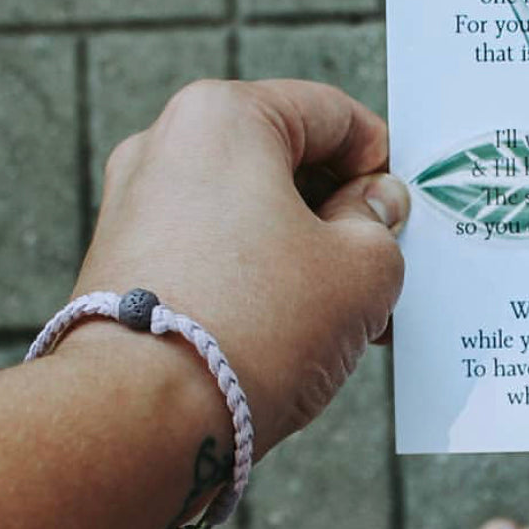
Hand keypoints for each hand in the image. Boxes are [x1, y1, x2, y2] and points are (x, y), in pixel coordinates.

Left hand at [75, 80, 407, 455]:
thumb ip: (382, 225)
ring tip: (348, 316)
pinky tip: (298, 331)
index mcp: (225, 118)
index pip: (332, 114)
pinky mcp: (124, 263)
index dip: (383, 162)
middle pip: (287, 163)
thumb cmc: (259, 326)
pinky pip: (215, 251)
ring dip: (308, 254)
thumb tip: (373, 207)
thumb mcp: (363, 270)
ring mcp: (137, 206)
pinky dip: (262, 278)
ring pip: (252, 213)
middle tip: (384, 270)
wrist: (145, 415)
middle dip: (344, 215)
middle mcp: (167, 145)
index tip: (404, 213)